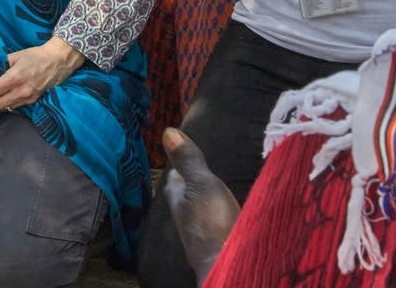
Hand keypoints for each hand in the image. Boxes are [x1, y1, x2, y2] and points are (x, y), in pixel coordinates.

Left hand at [0, 37, 83, 110]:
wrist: (58, 61)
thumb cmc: (36, 56)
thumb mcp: (16, 55)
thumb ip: (0, 64)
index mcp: (15, 77)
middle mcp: (21, 91)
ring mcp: (27, 99)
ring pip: (3, 109)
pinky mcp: (32, 102)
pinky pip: (14, 107)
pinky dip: (7, 103)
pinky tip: (8, 94)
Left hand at [162, 128, 239, 285]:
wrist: (225, 265)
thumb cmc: (210, 222)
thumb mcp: (201, 184)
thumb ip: (188, 161)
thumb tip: (166, 131)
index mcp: (178, 198)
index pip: (175, 177)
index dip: (179, 165)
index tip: (183, 152)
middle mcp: (186, 215)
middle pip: (187, 194)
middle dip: (192, 183)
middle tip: (200, 169)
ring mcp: (200, 232)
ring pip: (200, 210)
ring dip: (207, 199)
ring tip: (215, 189)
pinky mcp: (217, 243)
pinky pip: (216, 223)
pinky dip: (220, 215)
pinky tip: (229, 215)